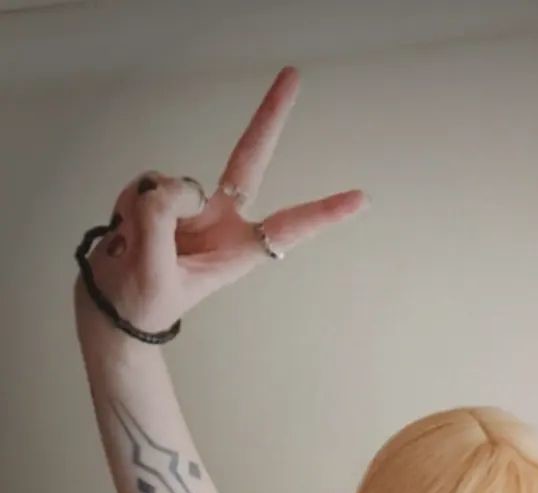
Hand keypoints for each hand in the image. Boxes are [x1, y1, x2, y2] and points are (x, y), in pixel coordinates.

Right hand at [76, 66, 368, 335]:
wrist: (110, 303)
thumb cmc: (141, 301)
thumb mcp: (154, 272)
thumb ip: (161, 220)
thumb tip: (171, 185)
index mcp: (236, 250)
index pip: (287, 228)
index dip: (323, 213)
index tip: (360, 199)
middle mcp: (220, 219)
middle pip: (248, 159)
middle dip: (269, 117)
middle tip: (293, 76)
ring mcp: (190, 205)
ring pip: (170, 184)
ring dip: (145, 213)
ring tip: (137, 247)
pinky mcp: (161, 194)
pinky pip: (144, 184)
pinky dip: (128, 206)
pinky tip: (127, 232)